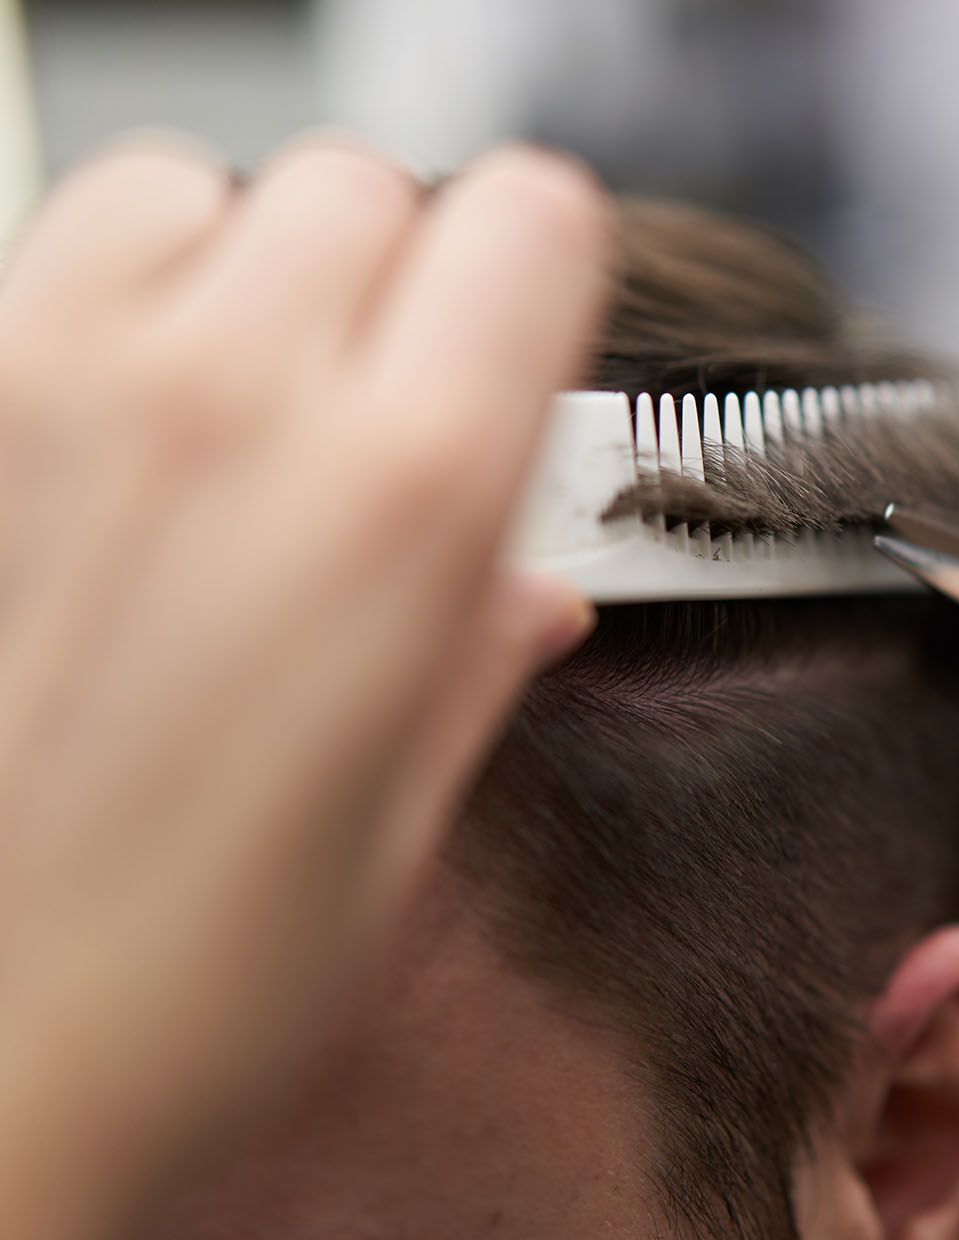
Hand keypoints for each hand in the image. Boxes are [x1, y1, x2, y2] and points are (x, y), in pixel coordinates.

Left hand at [0, 134, 607, 1239]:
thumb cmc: (172, 985)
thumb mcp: (402, 822)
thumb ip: (477, 655)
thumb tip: (527, 589)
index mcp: (405, 501)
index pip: (534, 222)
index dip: (545, 275)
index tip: (530, 334)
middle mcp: (235, 401)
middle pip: (371, 189)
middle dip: (403, 275)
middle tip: (389, 402)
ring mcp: (66, 386)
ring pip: (210, 189)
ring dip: (251, 265)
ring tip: (250, 396)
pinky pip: (67, 242)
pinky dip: (122, 287)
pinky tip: (132, 408)